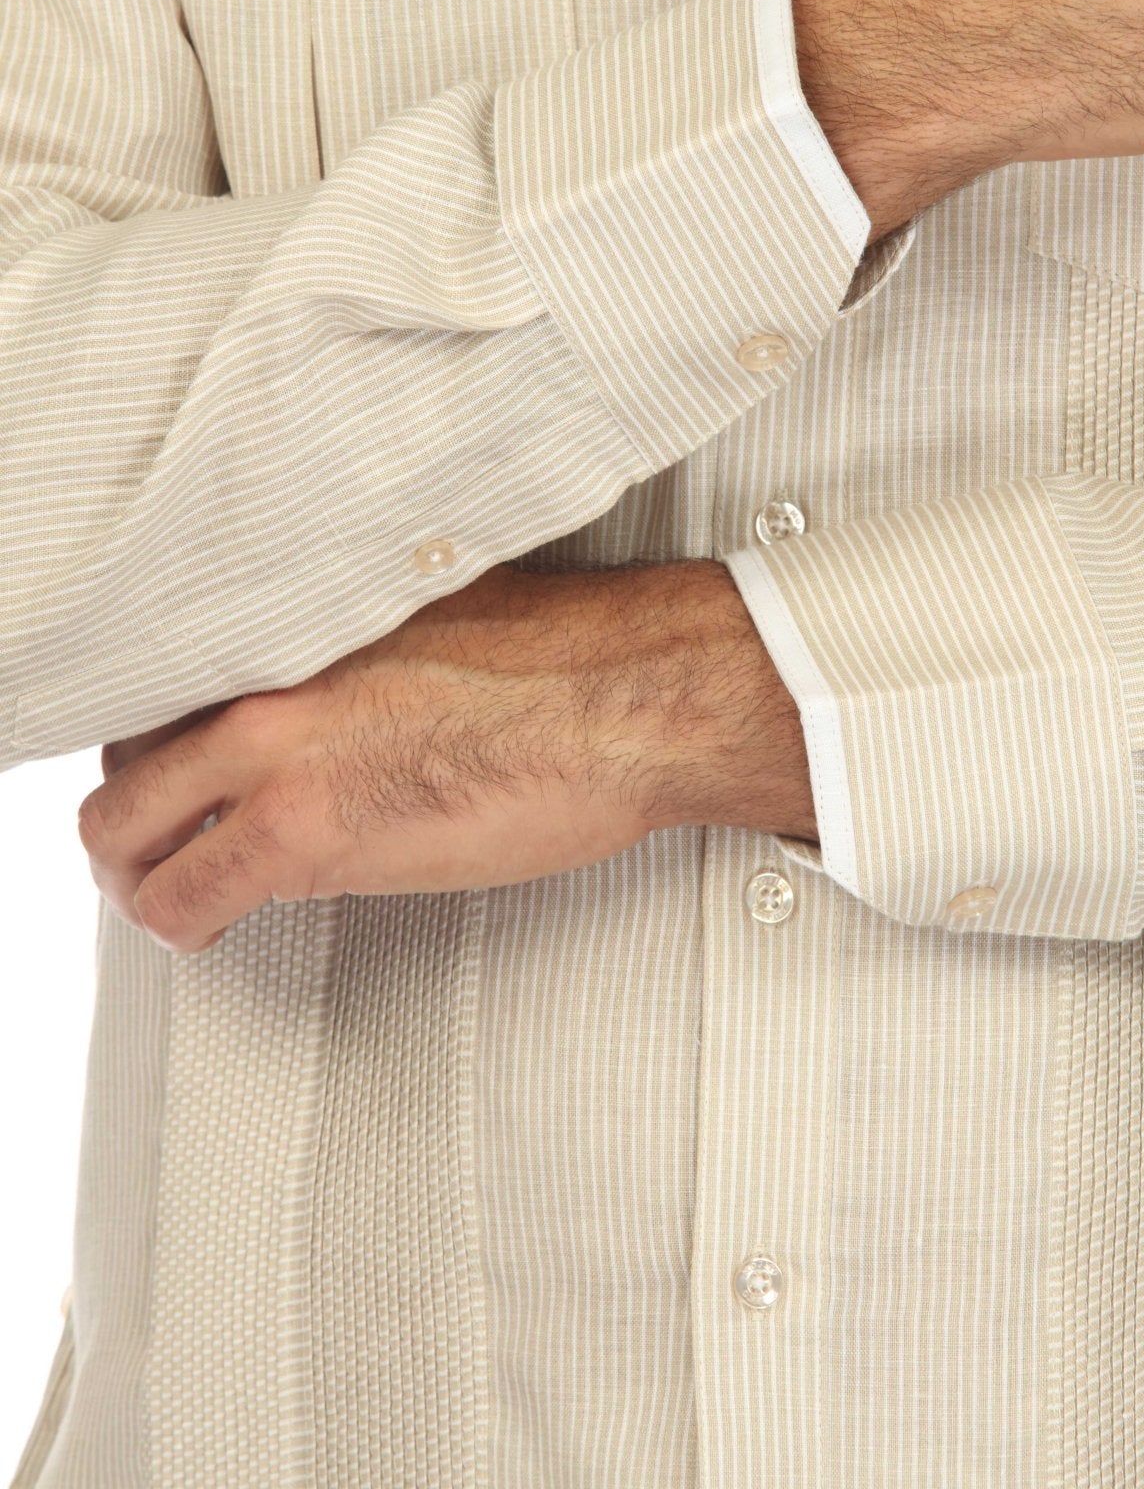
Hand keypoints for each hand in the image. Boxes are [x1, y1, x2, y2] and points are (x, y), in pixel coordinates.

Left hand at [80, 559, 814, 953]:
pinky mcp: (305, 834)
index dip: (160, 738)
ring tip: (174, 892)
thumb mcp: (428, 607)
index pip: (158, 675)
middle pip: (124, 756)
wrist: (628, 698)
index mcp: (293, 615)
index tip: (178, 772)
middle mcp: (263, 675)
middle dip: (135, 811)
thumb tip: (331, 669)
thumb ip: (348, 636)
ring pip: (124, 831)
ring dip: (140, 874)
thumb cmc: (565, 657)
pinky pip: (183, 899)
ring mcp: (274, 753)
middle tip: (161, 840)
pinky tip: (210, 926)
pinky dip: (179, 924)